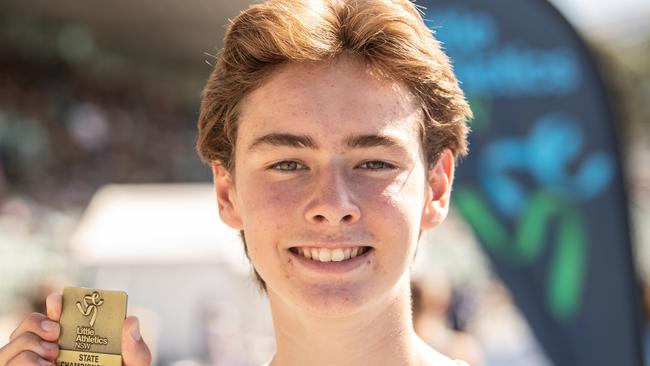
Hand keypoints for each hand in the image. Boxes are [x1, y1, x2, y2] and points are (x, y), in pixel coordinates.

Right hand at [0, 293, 151, 365]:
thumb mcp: (132, 365)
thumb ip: (135, 348)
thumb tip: (130, 321)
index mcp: (76, 336)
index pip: (58, 310)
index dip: (55, 302)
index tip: (58, 304)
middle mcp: (50, 347)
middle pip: (29, 324)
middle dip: (36, 323)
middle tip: (56, 337)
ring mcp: (34, 363)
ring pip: (13, 345)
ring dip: (28, 347)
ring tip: (52, 361)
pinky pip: (7, 365)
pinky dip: (23, 363)